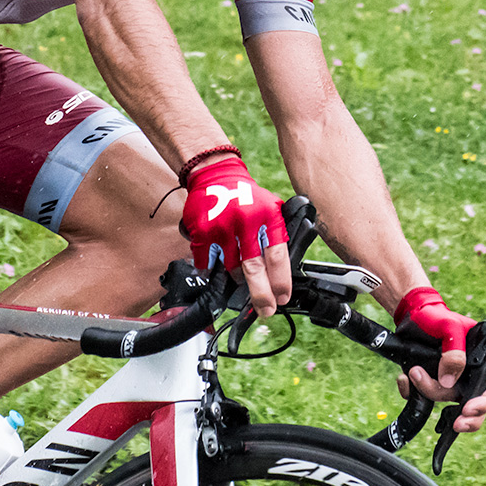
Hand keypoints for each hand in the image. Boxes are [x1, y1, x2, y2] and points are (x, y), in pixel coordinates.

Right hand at [180, 157, 290, 316]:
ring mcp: (223, 227)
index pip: (277, 256)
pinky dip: (212, 269)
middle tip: (266, 310)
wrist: (215, 175)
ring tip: (241, 276)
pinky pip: (208, 263)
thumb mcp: (270, 210)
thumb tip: (280, 277)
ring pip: (232, 268)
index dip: (280, 281)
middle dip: (261, 295)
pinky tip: (216, 264)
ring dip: (237, 278)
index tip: (282, 298)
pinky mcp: (203, 231)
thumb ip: (275, 237)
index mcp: (268, 217)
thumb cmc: (246, 197)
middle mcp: (246, 222)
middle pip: (255, 268)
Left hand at [393, 287, 485, 433]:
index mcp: (483, 359)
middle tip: (455, 423)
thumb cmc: (436, 316)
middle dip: (465, 417)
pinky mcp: (431, 383)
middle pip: (472, 403)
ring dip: (428, 390)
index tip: (468, 409)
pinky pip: (424, 399)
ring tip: (414, 373)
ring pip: (445, 400)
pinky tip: (404, 379)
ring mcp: (450, 380)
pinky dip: (412, 393)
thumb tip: (449, 382)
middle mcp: (469, 373)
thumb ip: (454, 351)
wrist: (412, 314)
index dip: (484, 402)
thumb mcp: (449, 327)